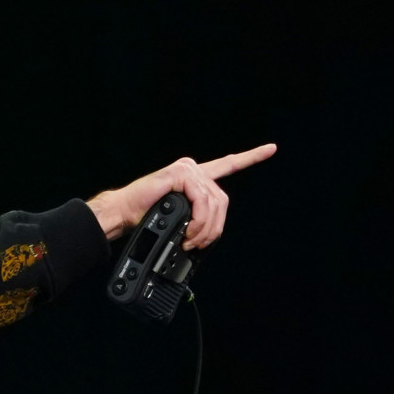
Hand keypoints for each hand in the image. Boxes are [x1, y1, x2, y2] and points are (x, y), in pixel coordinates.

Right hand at [87, 143, 276, 248]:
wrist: (123, 212)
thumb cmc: (144, 216)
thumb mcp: (178, 218)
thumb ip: (196, 216)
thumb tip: (209, 231)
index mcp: (193, 178)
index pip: (226, 165)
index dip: (250, 157)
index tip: (270, 148)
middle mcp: (192, 170)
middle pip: (221, 200)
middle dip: (215, 227)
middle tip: (200, 244)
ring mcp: (187, 170)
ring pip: (213, 203)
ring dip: (204, 229)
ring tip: (191, 241)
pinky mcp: (181, 174)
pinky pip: (202, 200)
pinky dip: (198, 220)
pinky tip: (188, 230)